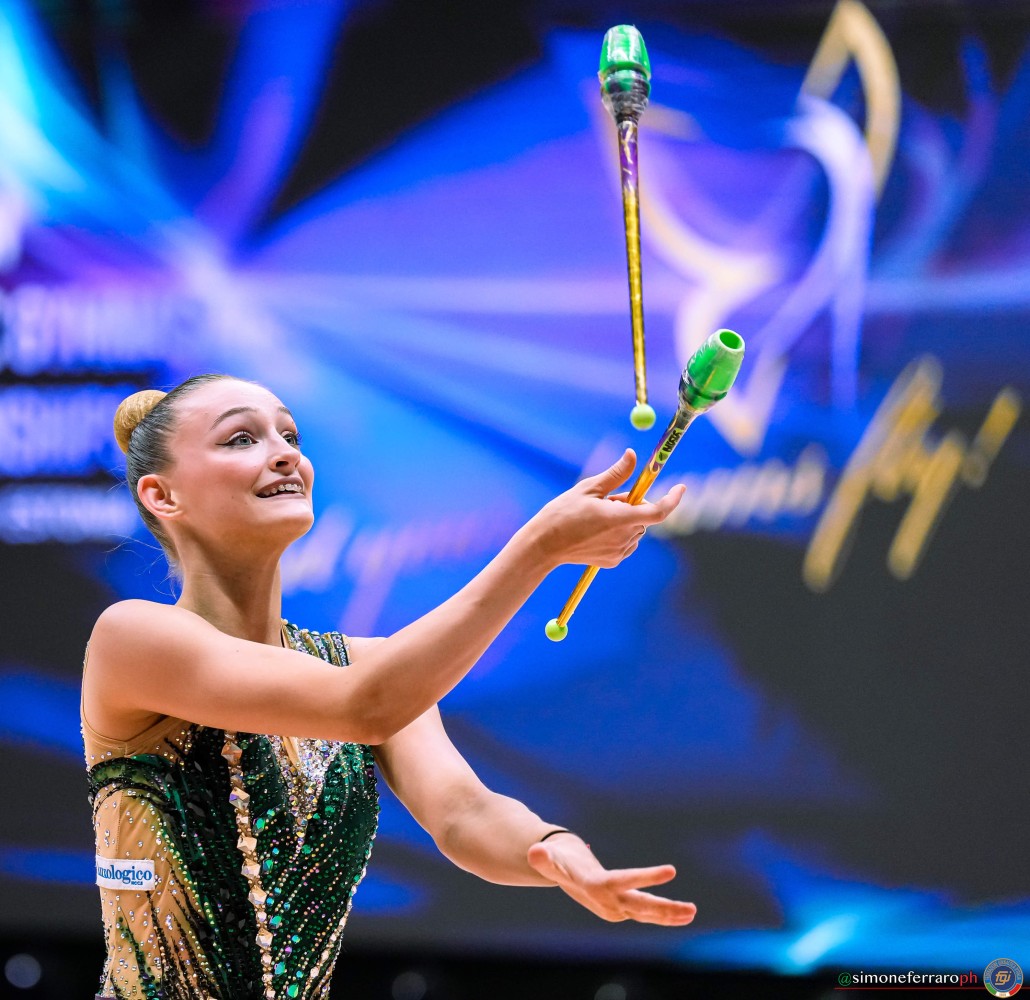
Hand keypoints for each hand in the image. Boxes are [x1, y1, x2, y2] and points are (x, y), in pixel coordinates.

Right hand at [527, 835, 696, 926]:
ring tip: (692, 912)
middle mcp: (609, 903)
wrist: (560, 870)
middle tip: (691, 909)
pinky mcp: (622, 906)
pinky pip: (646, 912)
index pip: (624, 882)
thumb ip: (544, 857)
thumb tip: (535, 852)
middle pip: (641, 906)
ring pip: (647, 912)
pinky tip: (682, 914)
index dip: (646, 876)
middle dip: (666, 908)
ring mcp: (616, 907)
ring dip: (670, 913)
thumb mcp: (549, 856)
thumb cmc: (555, 859)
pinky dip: (664, 913)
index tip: (671, 870)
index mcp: (596, 887)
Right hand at [529, 450, 684, 569]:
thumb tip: (633, 455)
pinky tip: (595, 531)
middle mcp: (624, 538)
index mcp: (619, 518)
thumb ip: (616, 473)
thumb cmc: (563, 513)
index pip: (658, 511)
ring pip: (635, 529)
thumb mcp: (588, 488)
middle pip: (643, 515)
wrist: (544, 546)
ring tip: (596, 517)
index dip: (673, 499)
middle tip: (607, 500)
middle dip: (632, 504)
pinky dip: (618, 533)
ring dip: (624, 519)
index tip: (681, 488)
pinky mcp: (613, 561)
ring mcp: (619, 552)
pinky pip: (626, 542)